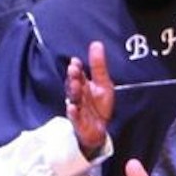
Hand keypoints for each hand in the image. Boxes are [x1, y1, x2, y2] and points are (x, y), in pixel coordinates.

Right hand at [66, 41, 115, 157]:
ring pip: (74, 100)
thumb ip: (98, 66)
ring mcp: (78, 110)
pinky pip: (75, 118)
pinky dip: (73, 113)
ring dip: (73, 92)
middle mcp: (78, 97)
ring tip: (74, 84)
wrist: (99, 131)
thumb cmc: (99, 106)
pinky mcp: (79, 124)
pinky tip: (72, 108)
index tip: (75, 61)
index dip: (76, 68)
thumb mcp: (103, 84)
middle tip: (73, 69)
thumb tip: (96, 44)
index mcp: (84, 86)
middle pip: (74, 86)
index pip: (78, 75)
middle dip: (74, 78)